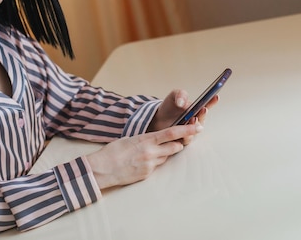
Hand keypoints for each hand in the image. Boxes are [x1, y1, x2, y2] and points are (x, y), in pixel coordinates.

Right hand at [86, 124, 201, 189]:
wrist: (103, 168)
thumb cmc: (113, 151)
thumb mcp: (130, 139)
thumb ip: (146, 138)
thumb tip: (155, 139)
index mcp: (146, 139)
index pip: (172, 132)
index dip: (187, 129)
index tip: (197, 126)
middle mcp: (151, 152)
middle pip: (175, 146)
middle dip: (177, 143)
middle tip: (176, 141)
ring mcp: (150, 164)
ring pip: (166, 157)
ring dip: (164, 154)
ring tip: (149, 153)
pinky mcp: (148, 174)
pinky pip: (157, 167)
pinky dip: (153, 163)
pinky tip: (141, 162)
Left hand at [148, 89, 218, 133]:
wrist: (157, 119)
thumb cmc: (168, 107)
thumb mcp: (174, 96)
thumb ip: (180, 94)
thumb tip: (182, 102)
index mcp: (195, 109)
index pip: (206, 105)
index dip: (212, 101)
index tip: (216, 96)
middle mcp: (194, 121)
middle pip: (202, 118)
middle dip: (203, 113)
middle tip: (203, 108)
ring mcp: (189, 130)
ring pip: (195, 130)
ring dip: (195, 125)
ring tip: (193, 118)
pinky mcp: (182, 139)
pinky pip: (186, 139)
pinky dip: (186, 136)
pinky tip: (184, 132)